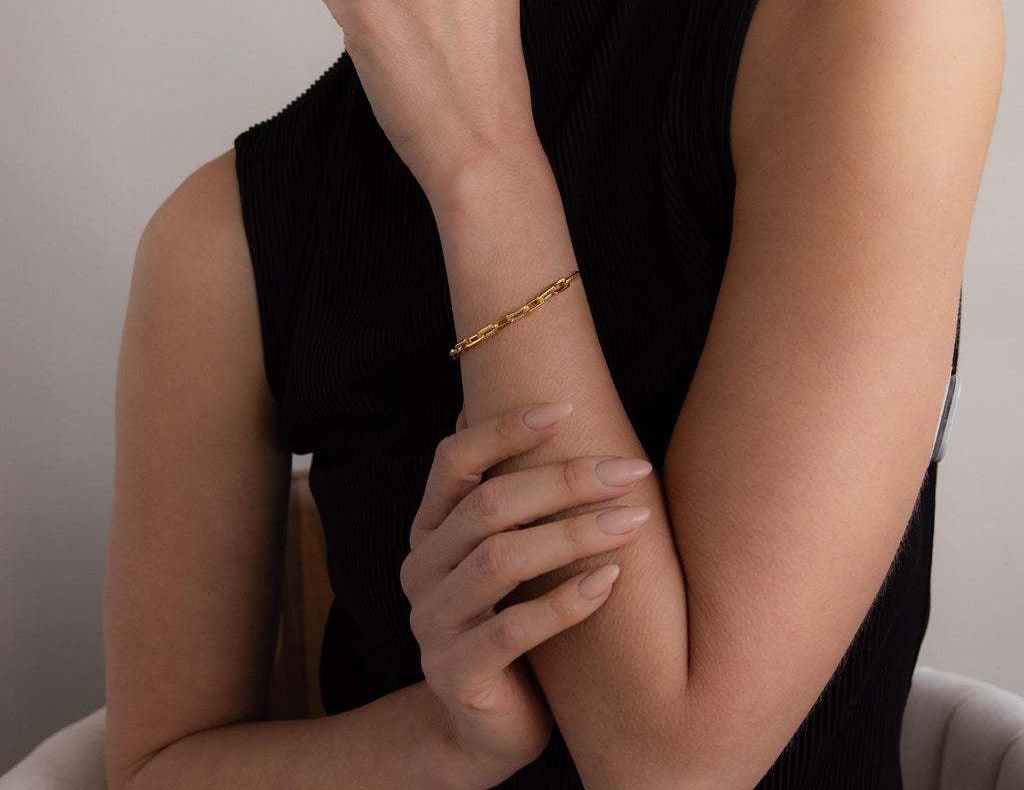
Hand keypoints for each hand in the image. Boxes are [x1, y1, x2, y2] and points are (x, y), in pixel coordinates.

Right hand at [400, 402, 653, 788]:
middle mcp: (421, 568)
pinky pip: (514, 630)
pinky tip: (611, 579)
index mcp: (428, 529)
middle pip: (488, 506)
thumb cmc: (510, 619)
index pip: (452, 460)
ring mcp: (432, 623)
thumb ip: (512, 499)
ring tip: (633, 518)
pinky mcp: (456, 673)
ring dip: (573, 533)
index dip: (502, 430)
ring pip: (501, 560)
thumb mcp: (503, 555)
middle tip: (630, 469)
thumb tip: (545, 412)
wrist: (485, 726)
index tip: (564, 410)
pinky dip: (566, 601)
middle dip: (564, 480)